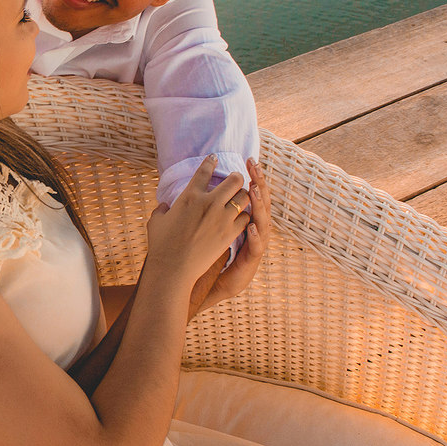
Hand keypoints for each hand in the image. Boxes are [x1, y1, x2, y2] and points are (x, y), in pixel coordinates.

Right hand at [147, 155, 250, 289]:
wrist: (173, 267)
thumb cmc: (161, 245)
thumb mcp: (156, 222)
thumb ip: (162, 210)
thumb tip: (165, 206)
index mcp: (190, 196)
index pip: (204, 171)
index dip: (211, 162)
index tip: (214, 158)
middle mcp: (209, 203)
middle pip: (234, 180)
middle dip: (237, 177)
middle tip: (235, 180)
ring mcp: (222, 217)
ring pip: (244, 197)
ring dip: (244, 195)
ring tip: (241, 198)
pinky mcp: (230, 233)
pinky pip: (246, 217)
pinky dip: (246, 215)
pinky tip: (243, 216)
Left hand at [193, 158, 270, 314]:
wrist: (216, 285)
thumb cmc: (209, 255)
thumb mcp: (205, 231)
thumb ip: (198, 213)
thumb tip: (183, 196)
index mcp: (241, 219)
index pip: (248, 194)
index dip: (250, 177)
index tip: (247, 160)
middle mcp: (252, 228)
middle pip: (260, 201)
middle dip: (259, 183)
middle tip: (255, 166)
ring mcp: (254, 243)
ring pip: (263, 220)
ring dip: (259, 205)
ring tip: (255, 190)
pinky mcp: (252, 260)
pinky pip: (256, 246)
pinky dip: (256, 236)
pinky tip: (252, 226)